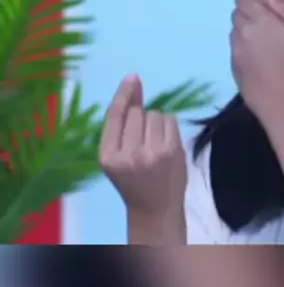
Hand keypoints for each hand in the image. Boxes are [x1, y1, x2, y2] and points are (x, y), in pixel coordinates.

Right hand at [99, 75, 187, 222]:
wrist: (155, 209)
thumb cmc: (133, 179)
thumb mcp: (116, 156)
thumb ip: (121, 123)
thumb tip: (133, 82)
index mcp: (107, 156)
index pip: (115, 115)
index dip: (124, 94)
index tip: (133, 77)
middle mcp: (128, 154)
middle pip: (137, 112)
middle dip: (141, 117)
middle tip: (143, 140)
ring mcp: (151, 153)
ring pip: (155, 114)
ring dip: (156, 122)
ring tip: (154, 144)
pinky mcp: (172, 151)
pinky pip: (171, 120)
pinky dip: (169, 126)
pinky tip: (166, 143)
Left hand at [230, 0, 283, 124]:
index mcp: (260, 21)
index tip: (263, 3)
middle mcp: (242, 33)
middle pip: (237, 13)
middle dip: (247, 12)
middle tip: (265, 21)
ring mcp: (235, 51)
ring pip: (234, 31)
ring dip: (244, 30)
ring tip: (262, 40)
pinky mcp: (233, 68)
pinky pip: (235, 49)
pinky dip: (243, 47)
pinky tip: (258, 58)